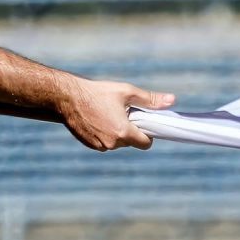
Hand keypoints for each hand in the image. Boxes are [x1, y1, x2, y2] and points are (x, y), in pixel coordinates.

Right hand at [56, 78, 175, 151]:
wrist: (67, 98)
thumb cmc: (98, 93)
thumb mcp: (127, 92)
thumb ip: (150, 100)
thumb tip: (172, 100)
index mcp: (123, 132)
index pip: (145, 143)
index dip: (147, 134)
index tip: (143, 123)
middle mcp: (112, 143)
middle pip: (131, 142)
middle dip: (130, 130)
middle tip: (122, 113)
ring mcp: (100, 146)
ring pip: (117, 143)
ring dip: (117, 132)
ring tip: (107, 115)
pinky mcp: (90, 145)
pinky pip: (105, 143)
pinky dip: (105, 134)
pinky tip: (98, 120)